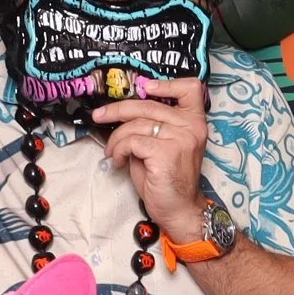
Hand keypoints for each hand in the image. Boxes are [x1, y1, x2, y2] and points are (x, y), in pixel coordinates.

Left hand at [90, 79, 212, 234]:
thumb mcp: (162, 146)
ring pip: (135, 124)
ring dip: (116, 138)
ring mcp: (179, 138)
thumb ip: (151, 126)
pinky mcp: (165, 152)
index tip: (146, 87)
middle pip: (147, 104)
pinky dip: (118, 150)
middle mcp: (190, 127)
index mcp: (194, 122)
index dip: (166, 84)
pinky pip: (131, 141)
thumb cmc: (167, 180)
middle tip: (99, 116)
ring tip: (112, 152)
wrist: (178, 210)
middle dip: (117, 110)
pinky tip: (118, 161)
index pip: (189, 88)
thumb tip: (122, 112)